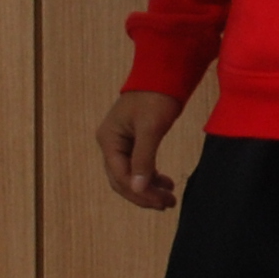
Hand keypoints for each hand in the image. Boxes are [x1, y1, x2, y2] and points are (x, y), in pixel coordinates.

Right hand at [98, 88, 184, 209]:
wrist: (163, 73)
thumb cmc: (156, 96)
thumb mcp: (151, 128)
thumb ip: (143, 159)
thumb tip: (137, 188)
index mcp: (109, 139)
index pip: (120, 176)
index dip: (139, 192)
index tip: (160, 203)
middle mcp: (111, 142)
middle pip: (122, 179)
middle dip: (143, 194)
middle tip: (166, 205)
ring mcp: (121, 142)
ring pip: (131, 175)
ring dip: (149, 187)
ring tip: (169, 198)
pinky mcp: (133, 140)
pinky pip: (138, 165)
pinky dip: (151, 176)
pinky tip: (166, 183)